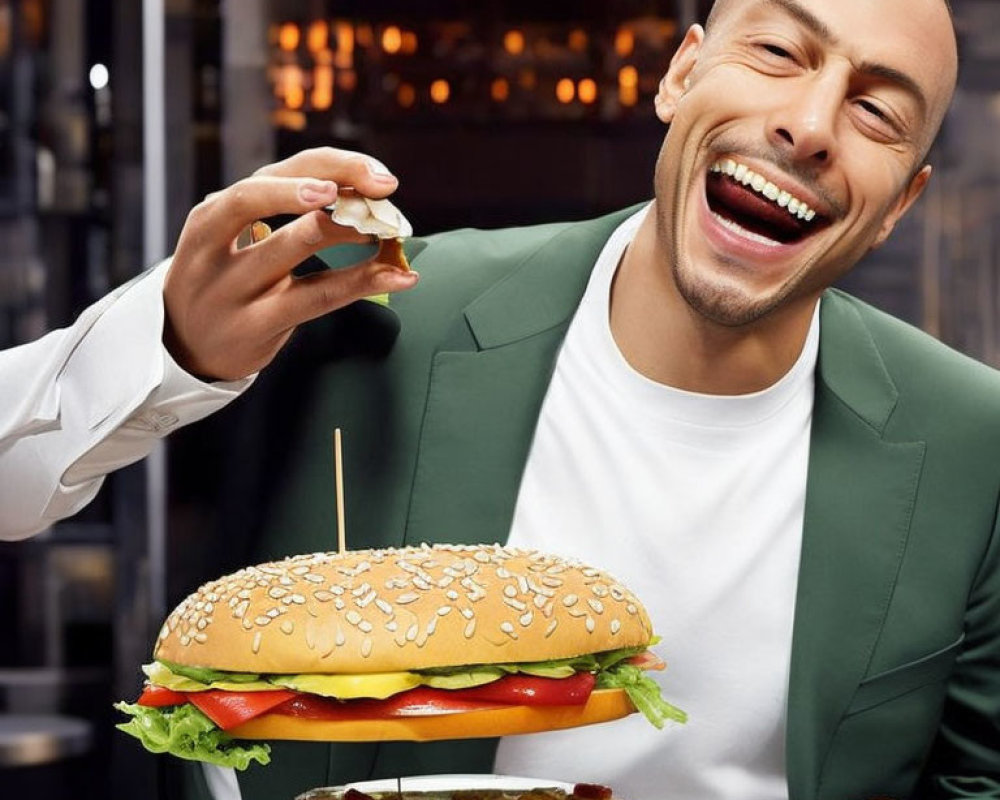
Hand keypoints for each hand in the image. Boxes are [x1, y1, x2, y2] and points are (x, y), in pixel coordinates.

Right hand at [162, 147, 419, 380]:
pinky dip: (362, 283)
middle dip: (334, 182)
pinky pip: (316, 298)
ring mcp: (229, 285)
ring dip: (348, 229)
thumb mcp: (236, 239)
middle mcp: (214, 241)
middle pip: (268, 193)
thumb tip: (367, 192)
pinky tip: (399, 277)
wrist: (183, 349)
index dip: (330, 165)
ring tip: (389, 229)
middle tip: (384, 188)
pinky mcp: (253, 324)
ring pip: (293, 243)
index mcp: (214, 212)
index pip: (274, 172)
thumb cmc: (225, 283)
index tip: (378, 174)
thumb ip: (286, 211)